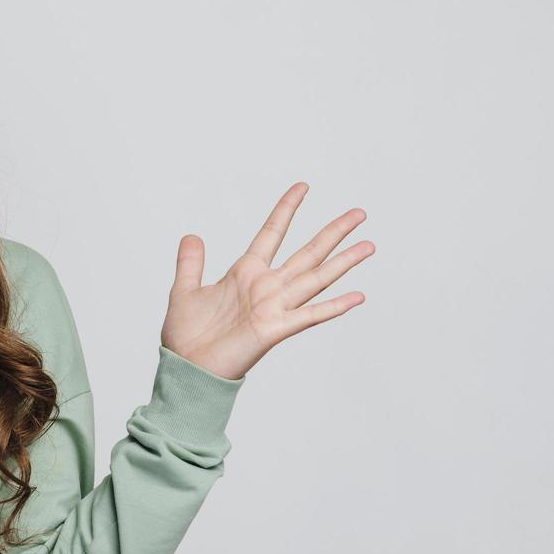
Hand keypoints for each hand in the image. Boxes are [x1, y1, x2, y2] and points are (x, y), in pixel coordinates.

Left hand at [161, 182, 372, 380]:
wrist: (185, 367)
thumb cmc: (186, 335)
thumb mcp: (184, 290)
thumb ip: (190, 262)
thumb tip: (191, 235)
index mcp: (245, 273)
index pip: (272, 233)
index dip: (286, 210)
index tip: (302, 186)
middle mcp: (266, 287)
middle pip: (307, 253)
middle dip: (332, 232)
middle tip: (359, 213)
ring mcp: (274, 307)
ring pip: (316, 278)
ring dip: (343, 262)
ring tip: (369, 245)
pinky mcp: (275, 329)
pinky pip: (309, 315)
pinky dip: (333, 306)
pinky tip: (357, 295)